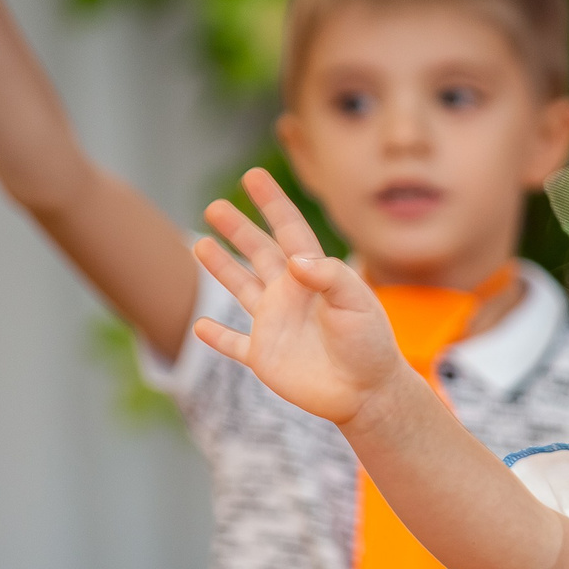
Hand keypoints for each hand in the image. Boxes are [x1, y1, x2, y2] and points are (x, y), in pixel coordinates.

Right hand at [194, 170, 415, 427]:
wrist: (369, 393)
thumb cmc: (370, 345)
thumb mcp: (357, 303)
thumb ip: (329, 276)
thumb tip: (293, 260)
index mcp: (313, 277)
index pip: (289, 231)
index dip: (272, 203)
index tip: (253, 176)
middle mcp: (290, 295)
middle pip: (259, 253)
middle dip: (238, 229)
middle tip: (215, 206)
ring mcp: (275, 325)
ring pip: (241, 288)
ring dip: (221, 268)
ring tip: (200, 244)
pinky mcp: (265, 357)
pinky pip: (234, 344)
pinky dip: (216, 337)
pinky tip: (199, 326)